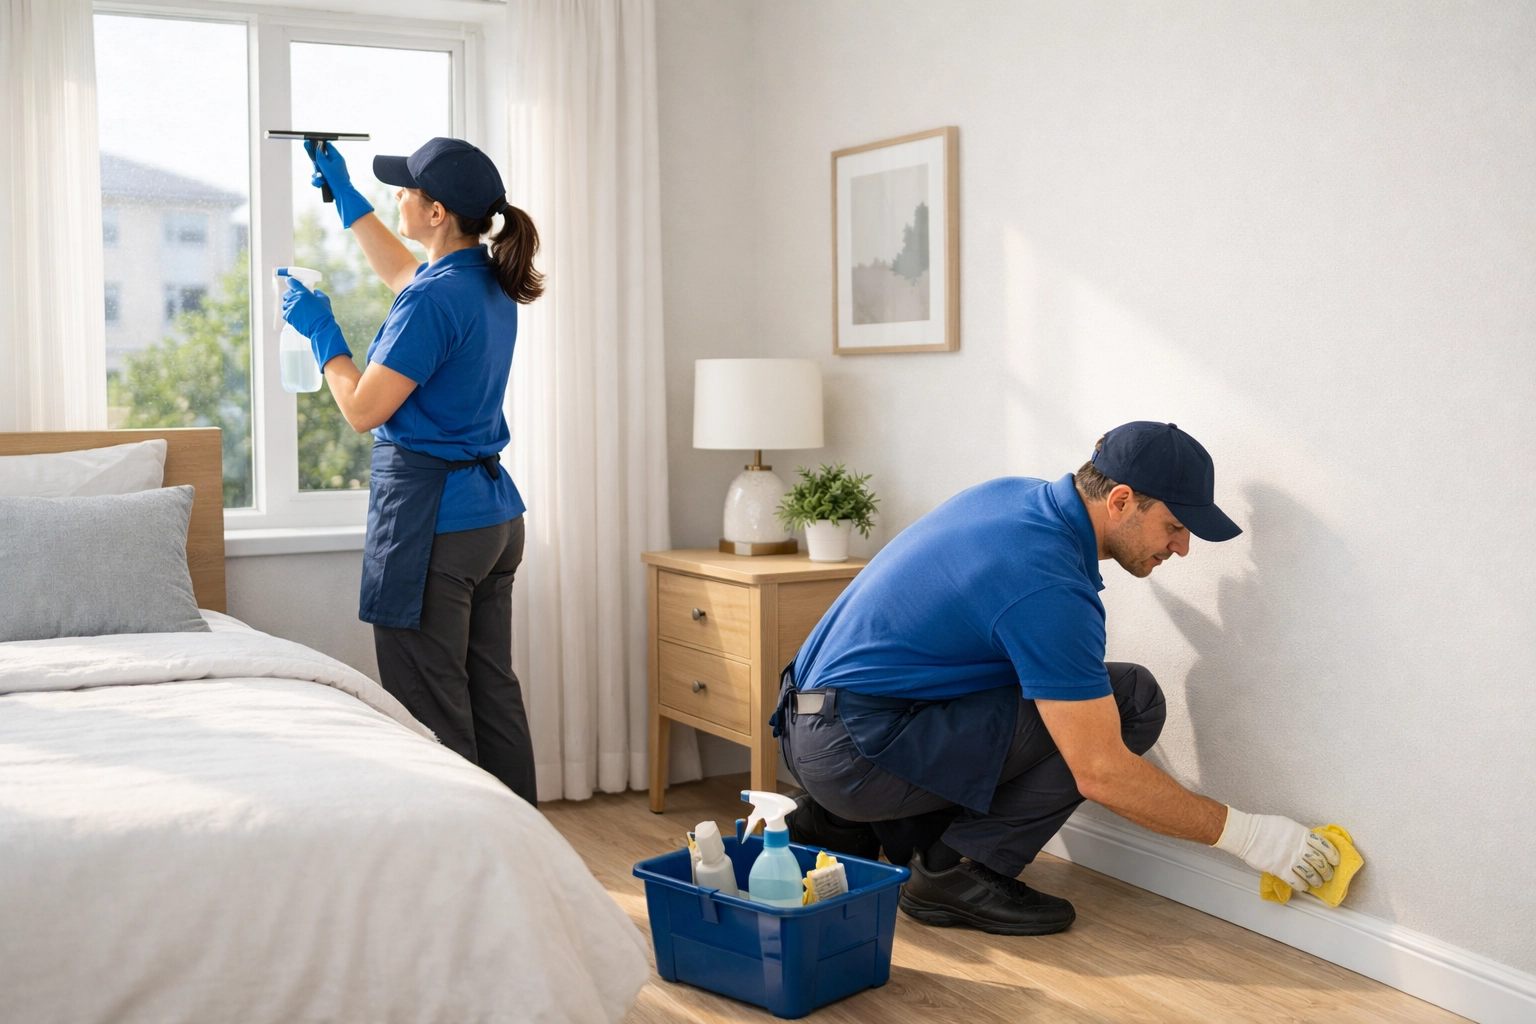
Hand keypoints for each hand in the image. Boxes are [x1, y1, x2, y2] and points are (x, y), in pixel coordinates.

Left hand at [281, 279, 351, 369]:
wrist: (321, 328)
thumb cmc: (324, 314)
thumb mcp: (324, 299)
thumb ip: (317, 293)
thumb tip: (314, 291)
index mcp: (303, 293)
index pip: (293, 283)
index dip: (291, 282)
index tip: (290, 281)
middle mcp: (295, 299)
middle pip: (287, 293)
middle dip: (291, 294)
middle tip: (296, 298)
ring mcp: (291, 308)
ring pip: (285, 303)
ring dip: (289, 304)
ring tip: (296, 308)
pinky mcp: (288, 316)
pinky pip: (285, 312)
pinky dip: (288, 312)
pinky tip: (295, 314)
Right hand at [304, 140, 373, 228]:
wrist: (342, 195)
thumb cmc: (337, 180)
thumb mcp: (326, 166)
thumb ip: (320, 156)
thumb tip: (317, 146)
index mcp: (337, 158)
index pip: (327, 146)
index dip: (319, 145)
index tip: (310, 144)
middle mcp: (334, 164)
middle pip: (320, 159)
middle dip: (316, 165)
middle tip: (316, 167)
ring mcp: (331, 172)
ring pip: (318, 169)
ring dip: (317, 175)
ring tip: (320, 179)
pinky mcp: (328, 179)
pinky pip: (319, 177)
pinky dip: (318, 181)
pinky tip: (320, 184)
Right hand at [1215, 808, 1339, 891]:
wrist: (1247, 834)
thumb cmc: (1264, 826)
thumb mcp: (1287, 825)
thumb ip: (1300, 835)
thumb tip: (1309, 843)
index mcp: (1302, 834)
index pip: (1324, 846)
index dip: (1333, 855)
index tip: (1335, 861)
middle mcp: (1299, 847)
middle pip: (1320, 862)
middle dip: (1326, 871)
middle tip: (1327, 874)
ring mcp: (1290, 859)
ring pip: (1311, 874)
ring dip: (1316, 880)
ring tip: (1317, 883)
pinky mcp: (1280, 869)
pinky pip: (1296, 881)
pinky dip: (1302, 886)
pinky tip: (1303, 887)